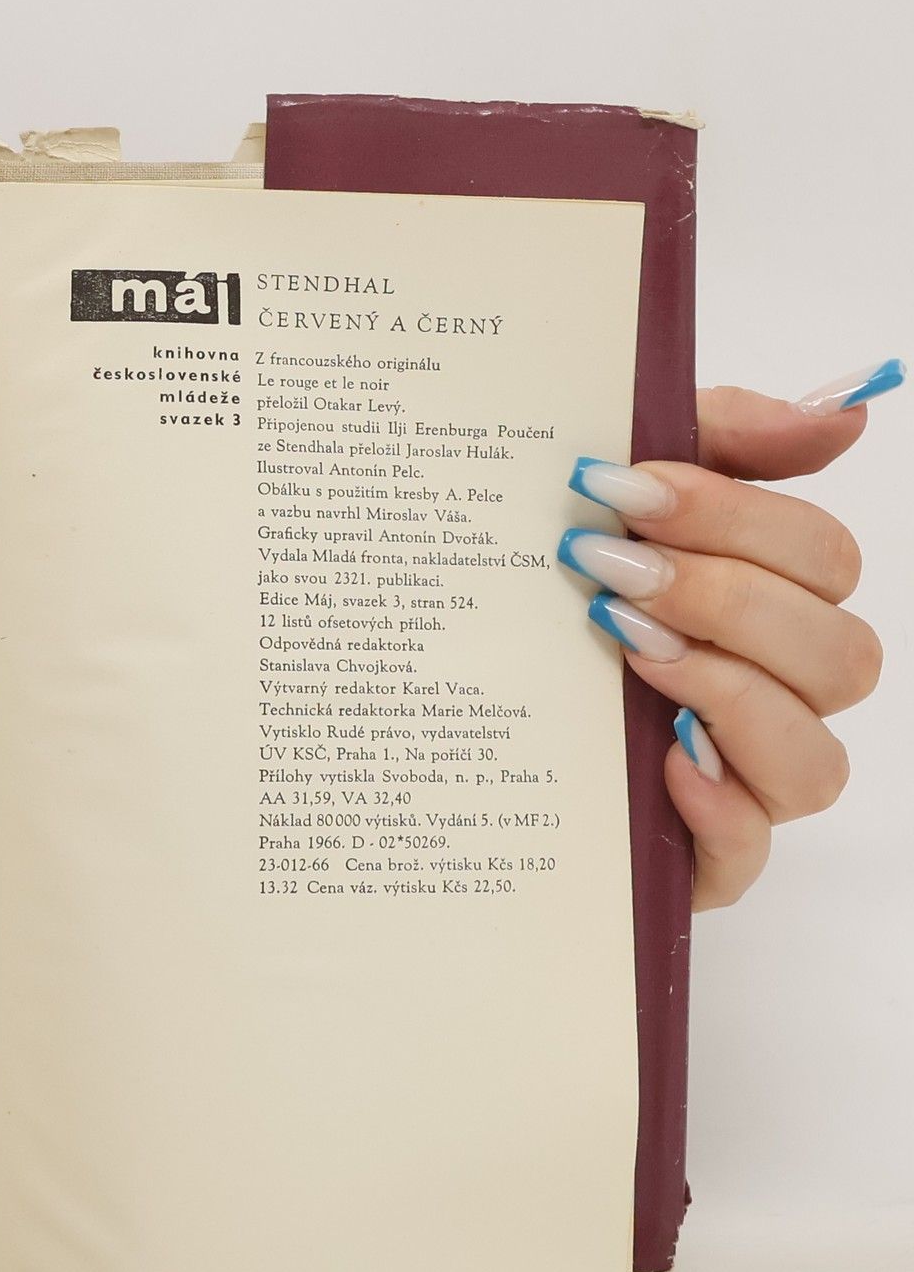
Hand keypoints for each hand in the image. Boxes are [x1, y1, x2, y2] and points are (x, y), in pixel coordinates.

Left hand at [557, 368, 896, 908]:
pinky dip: (720, 805)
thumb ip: (717, 439)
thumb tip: (844, 411)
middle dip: (726, 598)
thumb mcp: (611, 501)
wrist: (427, 718)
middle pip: (838, 652)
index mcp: (768, 606)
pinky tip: (664, 760)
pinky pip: (750, 849)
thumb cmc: (540, 604)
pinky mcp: (696, 860)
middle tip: (611, 570)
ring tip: (628, 652)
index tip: (629, 491)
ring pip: (816, 759)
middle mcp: (773, 697)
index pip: (822, 558)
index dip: (740, 518)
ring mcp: (742, 786)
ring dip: (730, 694)